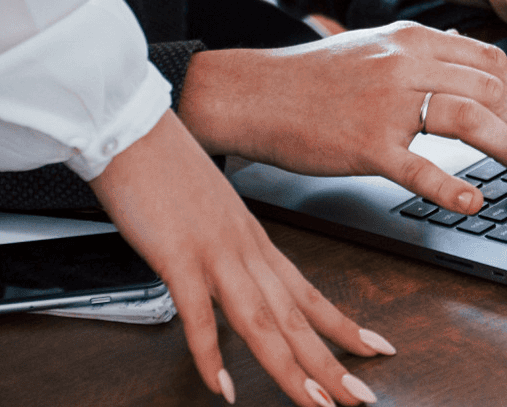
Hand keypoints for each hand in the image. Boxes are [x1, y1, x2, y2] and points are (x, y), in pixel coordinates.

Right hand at [91, 111, 393, 405]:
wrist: (130, 127)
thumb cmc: (164, 165)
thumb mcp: (211, 209)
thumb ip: (225, 245)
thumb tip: (231, 271)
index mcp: (255, 242)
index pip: (310, 294)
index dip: (345, 326)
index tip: (376, 350)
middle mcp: (246, 251)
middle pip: (297, 319)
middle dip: (331, 364)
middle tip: (361, 398)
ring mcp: (216, 255)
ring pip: (264, 322)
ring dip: (292, 369)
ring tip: (315, 404)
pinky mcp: (178, 257)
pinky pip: (198, 315)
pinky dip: (211, 354)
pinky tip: (223, 386)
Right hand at [176, 22, 506, 213]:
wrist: (252, 95)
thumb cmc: (310, 79)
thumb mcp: (372, 47)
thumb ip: (421, 54)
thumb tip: (469, 61)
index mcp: (410, 41)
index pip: (490, 60)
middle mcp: (404, 65)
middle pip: (490, 89)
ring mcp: (386, 105)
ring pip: (469, 119)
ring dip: (506, 147)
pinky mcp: (365, 145)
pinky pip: (421, 169)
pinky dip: (454, 189)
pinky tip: (473, 202)